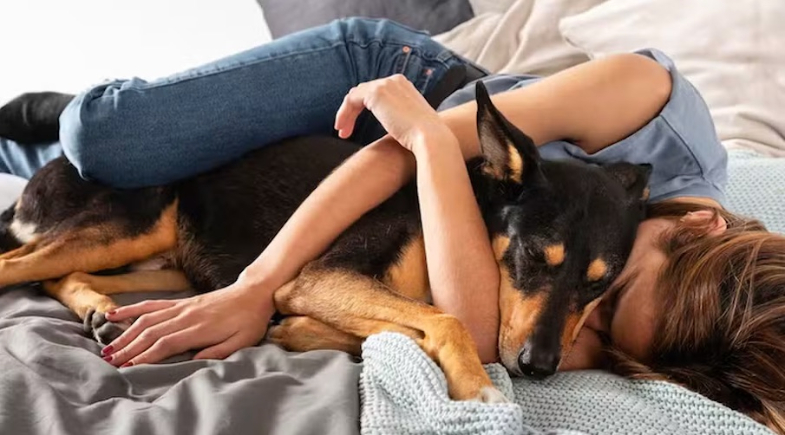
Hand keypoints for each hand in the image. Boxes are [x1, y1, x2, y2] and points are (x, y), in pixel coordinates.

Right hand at [101, 281, 273, 366]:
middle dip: (128, 349)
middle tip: (110, 362)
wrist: (253, 293)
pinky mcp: (180, 302)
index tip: (128, 368)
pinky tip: (113, 314)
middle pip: (150, 333)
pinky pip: (152, 305)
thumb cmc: (249, 320)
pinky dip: (131, 310)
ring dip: (125, 333)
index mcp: (199, 329)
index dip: (145, 356)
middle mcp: (186, 316)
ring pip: (146, 319)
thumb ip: (220, 351)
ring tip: (108, 347)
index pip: (165, 344)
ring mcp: (181, 307)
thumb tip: (197, 359)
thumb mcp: (242, 340)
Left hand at [334, 74, 455, 153]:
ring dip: (346, 114)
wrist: (430, 138)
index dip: (362, 109)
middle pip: (363, 92)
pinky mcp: (376, 93)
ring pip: (355, 96)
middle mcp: (394, 80)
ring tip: (342, 132)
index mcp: (403, 86)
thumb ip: (397, 118)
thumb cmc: (423, 138)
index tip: (356, 127)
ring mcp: (385, 84)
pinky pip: (351, 99)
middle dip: (352, 111)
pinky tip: (342, 129)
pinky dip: (344, 113)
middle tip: (345, 131)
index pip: (375, 92)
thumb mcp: (409, 123)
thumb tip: (390, 125)